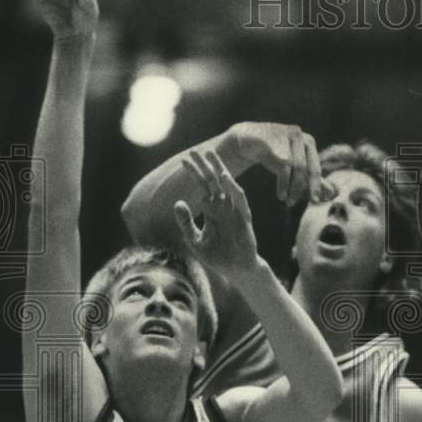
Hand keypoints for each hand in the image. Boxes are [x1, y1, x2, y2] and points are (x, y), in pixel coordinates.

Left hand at [174, 151, 258, 281]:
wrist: (235, 270)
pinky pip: (239, 200)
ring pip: (227, 185)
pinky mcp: (244, 218)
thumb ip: (185, 222)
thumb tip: (177, 202)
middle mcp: (223, 206)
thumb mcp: (194, 240)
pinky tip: (225, 178)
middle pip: (213, 180)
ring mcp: (234, 210)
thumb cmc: (216, 256)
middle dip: (204, 166)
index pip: (201, 186)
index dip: (193, 173)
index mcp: (211, 209)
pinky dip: (232, 188)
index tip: (184, 160)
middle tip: (195, 151)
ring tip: (211, 156)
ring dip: (219, 170)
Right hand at [223, 122, 332, 206]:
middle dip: (307, 187)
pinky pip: (282, 164)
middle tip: (307, 202)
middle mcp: (299, 136)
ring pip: (295, 167)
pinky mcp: (272, 140)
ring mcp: (285, 135)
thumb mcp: (292, 166)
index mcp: (308, 142)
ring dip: (293, 188)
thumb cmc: (272, 154)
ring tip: (288, 201)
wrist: (246, 141)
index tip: (317, 200)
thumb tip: (331, 193)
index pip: (315, 166)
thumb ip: (310, 178)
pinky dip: (283, 183)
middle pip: (307, 167)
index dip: (317, 184)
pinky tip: (281, 194)